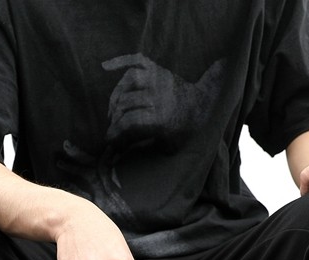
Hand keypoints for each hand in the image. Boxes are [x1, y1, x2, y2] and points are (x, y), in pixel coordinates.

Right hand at [101, 54, 223, 152]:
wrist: (202, 105)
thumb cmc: (184, 129)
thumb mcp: (169, 146)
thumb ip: (145, 146)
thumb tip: (118, 151)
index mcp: (162, 117)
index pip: (130, 122)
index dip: (116, 131)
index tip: (109, 139)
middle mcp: (159, 95)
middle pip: (126, 103)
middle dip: (114, 117)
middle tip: (111, 126)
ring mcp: (158, 79)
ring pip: (128, 81)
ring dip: (116, 96)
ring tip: (113, 108)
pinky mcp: (157, 69)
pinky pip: (136, 60)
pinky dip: (120, 61)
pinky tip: (105, 66)